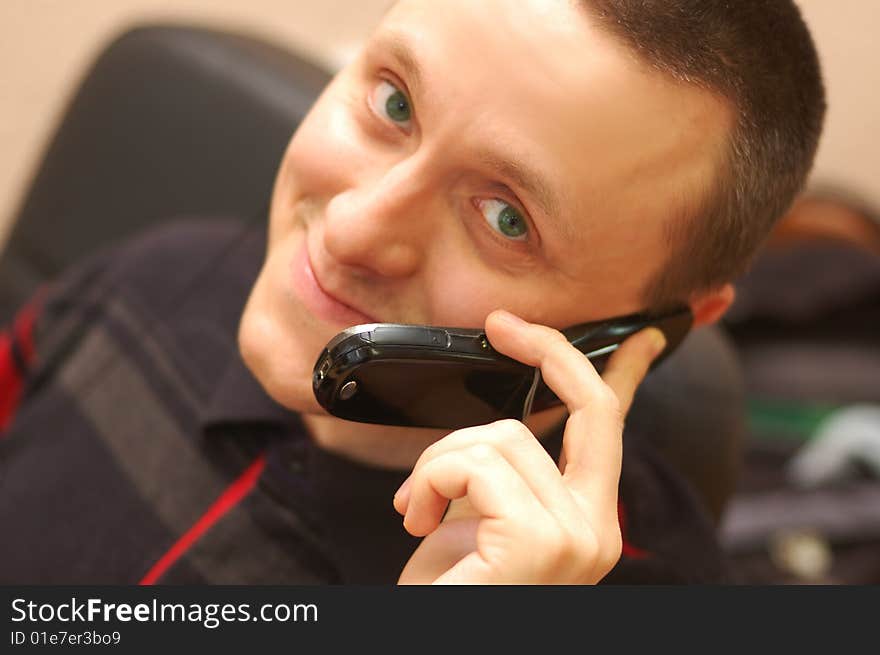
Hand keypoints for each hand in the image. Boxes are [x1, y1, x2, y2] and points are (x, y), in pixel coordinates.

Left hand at [394, 310, 665, 583]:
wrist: (431, 636)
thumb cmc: (451, 589)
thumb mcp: (479, 517)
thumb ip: (506, 472)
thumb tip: (506, 429)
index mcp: (585, 519)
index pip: (615, 430)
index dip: (627, 372)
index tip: (641, 333)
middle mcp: (596, 529)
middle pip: (589, 408)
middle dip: (547, 351)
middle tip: (503, 326)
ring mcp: (575, 537)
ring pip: (503, 434)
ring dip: (440, 460)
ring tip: (418, 505)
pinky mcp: (538, 541)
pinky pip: (474, 464)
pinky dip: (430, 479)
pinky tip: (416, 517)